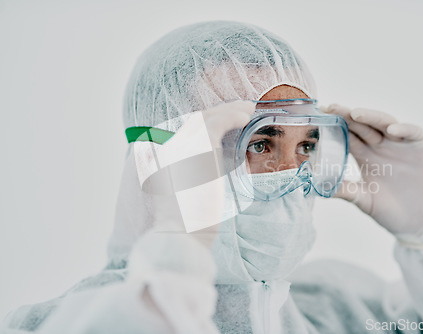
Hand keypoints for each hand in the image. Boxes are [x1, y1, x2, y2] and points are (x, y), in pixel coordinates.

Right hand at [136, 101, 254, 247]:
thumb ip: (192, 176)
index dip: (207, 123)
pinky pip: (218, 123)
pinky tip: (245, 116)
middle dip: (219, 112)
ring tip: (247, 109)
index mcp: (163, 158)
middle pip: (196, 120)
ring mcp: (182, 145)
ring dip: (229, 110)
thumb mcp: (185, 195)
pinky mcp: (198, 147)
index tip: (224, 121)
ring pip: (207, 117)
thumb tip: (209, 168)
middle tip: (239, 109)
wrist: (179, 235)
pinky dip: (233, 115)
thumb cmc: (185, 224)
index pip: (187, 132)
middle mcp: (169, 146)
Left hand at [323, 104, 422, 236]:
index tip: (320, 116)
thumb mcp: (363, 200)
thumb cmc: (391, 211)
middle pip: (363, 125)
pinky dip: (404, 129)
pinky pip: (413, 133)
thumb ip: (345, 191)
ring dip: (371, 117)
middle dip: (348, 115)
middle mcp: (381, 146)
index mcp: (365, 155)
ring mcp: (401, 145)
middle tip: (332, 107)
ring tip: (355, 113)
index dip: (335, 125)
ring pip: (385, 123)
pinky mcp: (422, 148)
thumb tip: (316, 187)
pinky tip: (391, 130)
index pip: (348, 135)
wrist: (420, 224)